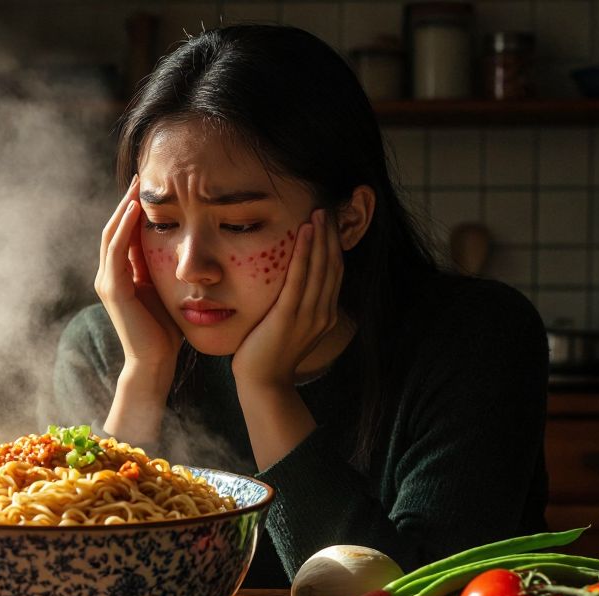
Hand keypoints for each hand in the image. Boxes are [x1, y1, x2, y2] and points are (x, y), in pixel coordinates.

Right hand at [95, 175, 182, 373]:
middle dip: (126, 202)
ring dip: (123, 208)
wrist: (155, 362)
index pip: (124, 234)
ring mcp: (107, 282)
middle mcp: (109, 276)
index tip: (149, 186)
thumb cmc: (166, 331)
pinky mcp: (113, 289)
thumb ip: (164, 269)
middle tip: (140, 176)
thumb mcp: (166, 290)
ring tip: (136, 186)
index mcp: (121, 275)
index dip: (133, 209)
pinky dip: (124, 228)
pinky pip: (116, 250)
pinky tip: (135, 210)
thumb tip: (182, 245)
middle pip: (113, 229)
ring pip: (111, 235)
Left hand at [231, 209, 344, 390]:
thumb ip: (297, 307)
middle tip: (327, 208)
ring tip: (319, 213)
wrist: (264, 384)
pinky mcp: (290, 316)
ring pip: (321, 268)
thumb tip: (292, 286)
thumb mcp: (291, 327)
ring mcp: (309, 315)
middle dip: (331, 235)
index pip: (335, 273)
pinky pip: (300, 278)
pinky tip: (305, 233)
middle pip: (333, 265)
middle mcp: (323, 313)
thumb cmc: (269, 355)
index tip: (330, 223)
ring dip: (321, 238)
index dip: (334, 246)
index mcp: (325, 315)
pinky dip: (305, 253)